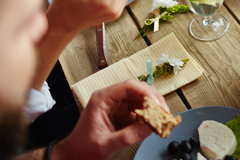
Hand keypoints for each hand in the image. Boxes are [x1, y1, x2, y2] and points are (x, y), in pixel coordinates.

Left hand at [53, 80, 167, 159]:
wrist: (74, 156)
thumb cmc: (82, 149)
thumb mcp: (104, 145)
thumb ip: (126, 137)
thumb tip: (148, 128)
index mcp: (102, 99)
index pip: (128, 86)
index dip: (146, 92)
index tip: (158, 103)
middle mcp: (110, 99)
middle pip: (137, 90)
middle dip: (153, 100)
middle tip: (165, 112)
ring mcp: (117, 106)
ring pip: (140, 100)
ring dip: (153, 108)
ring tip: (162, 119)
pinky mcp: (122, 114)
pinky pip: (139, 111)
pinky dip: (148, 117)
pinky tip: (154, 124)